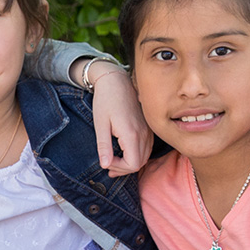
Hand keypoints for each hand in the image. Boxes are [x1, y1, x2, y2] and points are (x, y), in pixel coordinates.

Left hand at [86, 62, 148, 176]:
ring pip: (144, 157)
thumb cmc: (106, 101)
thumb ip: (104, 147)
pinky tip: (123, 152)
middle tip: (108, 165)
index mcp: (132, 134)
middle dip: (123, 168)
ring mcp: (148, 130)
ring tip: (114, 161)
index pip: (133, 164)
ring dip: (130, 163)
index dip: (119, 168)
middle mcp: (144, 134)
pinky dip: (136, 154)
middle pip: (140, 163)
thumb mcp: (101, 124)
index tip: (106, 161)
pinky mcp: (148, 127)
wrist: (116, 81)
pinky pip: (147, 148)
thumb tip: (105, 166)